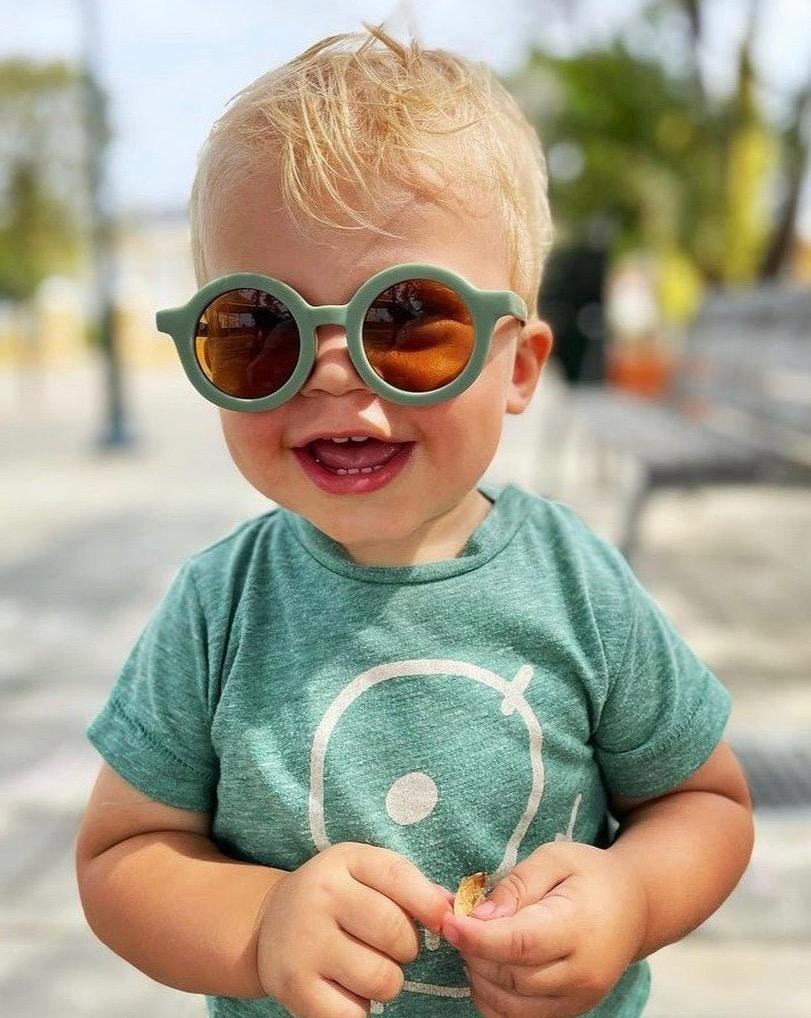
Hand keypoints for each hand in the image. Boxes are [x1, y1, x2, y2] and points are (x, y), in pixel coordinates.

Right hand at [255, 841, 453, 1017]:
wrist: (267, 923)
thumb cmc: (335, 897)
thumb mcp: (364, 872)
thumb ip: (409, 885)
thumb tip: (453, 911)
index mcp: (344, 860)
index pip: (401, 877)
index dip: (431, 905)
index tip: (442, 922)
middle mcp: (320, 896)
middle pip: (396, 934)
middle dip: (407, 949)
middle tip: (390, 947)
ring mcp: (304, 942)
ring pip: (382, 979)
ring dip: (387, 982)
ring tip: (367, 967)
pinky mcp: (294, 987)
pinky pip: (354, 1015)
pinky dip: (360, 1009)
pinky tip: (347, 989)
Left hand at [441, 842, 647, 1017]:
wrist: (635, 907)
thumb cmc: (590, 875)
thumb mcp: (555, 859)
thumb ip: (517, 885)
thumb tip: (479, 916)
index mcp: (580, 928)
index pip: (520, 943)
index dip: (478, 937)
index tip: (448, 922)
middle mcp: (583, 974)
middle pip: (511, 978)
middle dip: (474, 953)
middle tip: (460, 923)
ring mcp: (579, 999)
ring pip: (511, 1006)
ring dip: (480, 978)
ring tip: (475, 943)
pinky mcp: (570, 1012)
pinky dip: (494, 1000)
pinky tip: (488, 967)